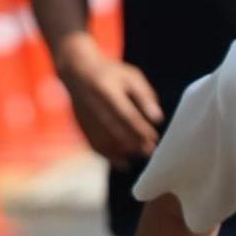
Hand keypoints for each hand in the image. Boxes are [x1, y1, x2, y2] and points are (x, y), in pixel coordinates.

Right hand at [59, 46, 163, 164]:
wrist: (77, 71)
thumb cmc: (111, 74)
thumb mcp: (130, 77)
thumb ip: (144, 96)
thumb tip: (157, 119)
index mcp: (106, 91)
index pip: (126, 114)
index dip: (141, 129)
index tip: (154, 137)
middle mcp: (93, 106)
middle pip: (115, 130)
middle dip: (134, 143)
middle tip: (150, 151)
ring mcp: (85, 118)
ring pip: (104, 141)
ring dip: (123, 152)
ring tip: (139, 155)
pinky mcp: (81, 126)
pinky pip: (94, 145)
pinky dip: (109, 156)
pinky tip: (123, 164)